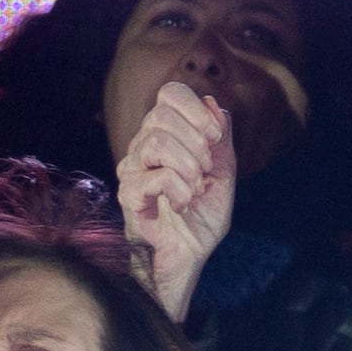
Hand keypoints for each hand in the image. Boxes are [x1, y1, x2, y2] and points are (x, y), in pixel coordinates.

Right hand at [116, 79, 238, 320]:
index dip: (196, 109)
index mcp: (166, 134)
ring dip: (188, 168)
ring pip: (156, 142)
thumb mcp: (223, 171)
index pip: (170, 93)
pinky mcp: (129, 195)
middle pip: (161, 115)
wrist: (189, 257)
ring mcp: (132, 170)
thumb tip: (214, 103)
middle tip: (204, 171)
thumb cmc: (201, 215)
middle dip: (196, 142)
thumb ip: (220, 137)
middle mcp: (142, 146)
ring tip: (194, 190)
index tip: (214, 138)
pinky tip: (182, 203)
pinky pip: (154, 177)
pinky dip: (179, 191)